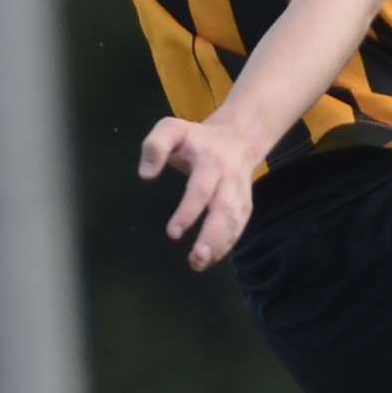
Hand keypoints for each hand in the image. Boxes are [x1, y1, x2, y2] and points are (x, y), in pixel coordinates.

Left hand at [138, 116, 261, 270]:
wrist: (238, 137)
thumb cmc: (196, 138)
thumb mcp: (172, 129)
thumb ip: (156, 146)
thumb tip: (146, 175)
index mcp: (210, 160)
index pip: (201, 188)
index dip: (189, 211)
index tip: (172, 233)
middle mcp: (229, 178)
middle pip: (225, 209)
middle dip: (212, 235)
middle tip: (195, 257)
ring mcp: (240, 192)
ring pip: (235, 221)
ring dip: (221, 245)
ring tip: (199, 263)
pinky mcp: (245, 204)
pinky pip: (239, 226)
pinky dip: (228, 244)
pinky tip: (211, 259)